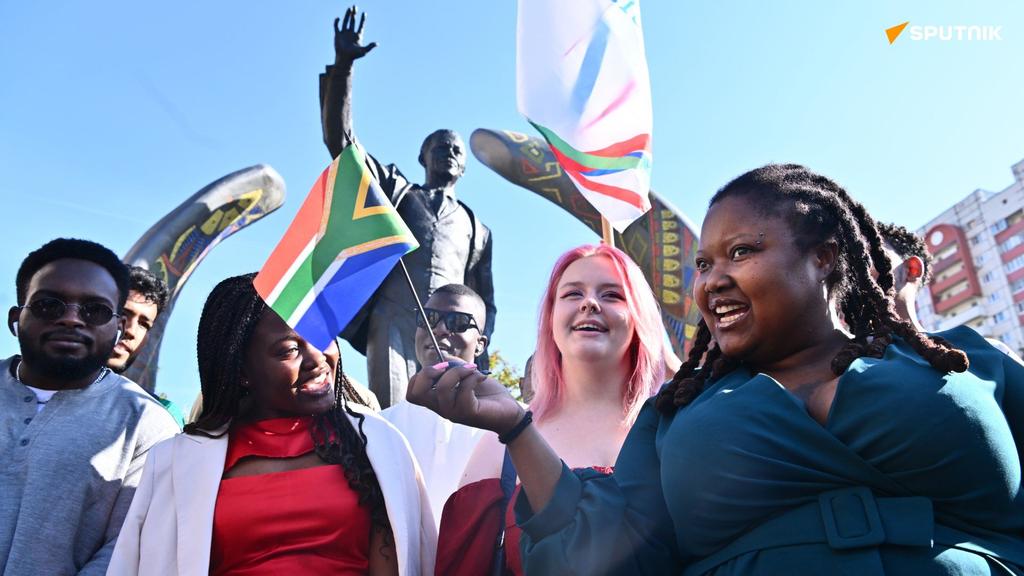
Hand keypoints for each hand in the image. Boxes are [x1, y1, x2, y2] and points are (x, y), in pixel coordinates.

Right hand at [333, 6, 376, 64]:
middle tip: (355, 6)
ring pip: (346, 21)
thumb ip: (370, 46)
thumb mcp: (363, 51)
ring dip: (347, 15)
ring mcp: (344, 33)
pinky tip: (338, 18)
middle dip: (354, 14)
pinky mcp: (338, 35)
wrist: (344, 58)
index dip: (363, 19)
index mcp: (358, 36)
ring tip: (349, 8)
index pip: (361, 25)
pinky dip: (337, 22)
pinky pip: (336, 26)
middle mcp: (351, 33)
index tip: (364, 13)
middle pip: (353, 21)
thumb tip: (377, 44)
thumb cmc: (354, 56)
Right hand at [407, 361, 524, 434]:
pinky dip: (473, 377)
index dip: (420, 376)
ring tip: (472, 370)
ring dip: (458, 372)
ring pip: (441, 389)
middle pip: (416, 394)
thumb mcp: (466, 376)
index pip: (412, 393)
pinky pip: (464, 390)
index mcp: (439, 400)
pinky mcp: (469, 413)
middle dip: (428, 373)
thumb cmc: (487, 394)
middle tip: (448, 367)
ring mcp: (454, 413)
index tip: (441, 367)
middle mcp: (442, 408)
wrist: (509, 411)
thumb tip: (443, 359)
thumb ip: (452, 367)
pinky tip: (482, 378)